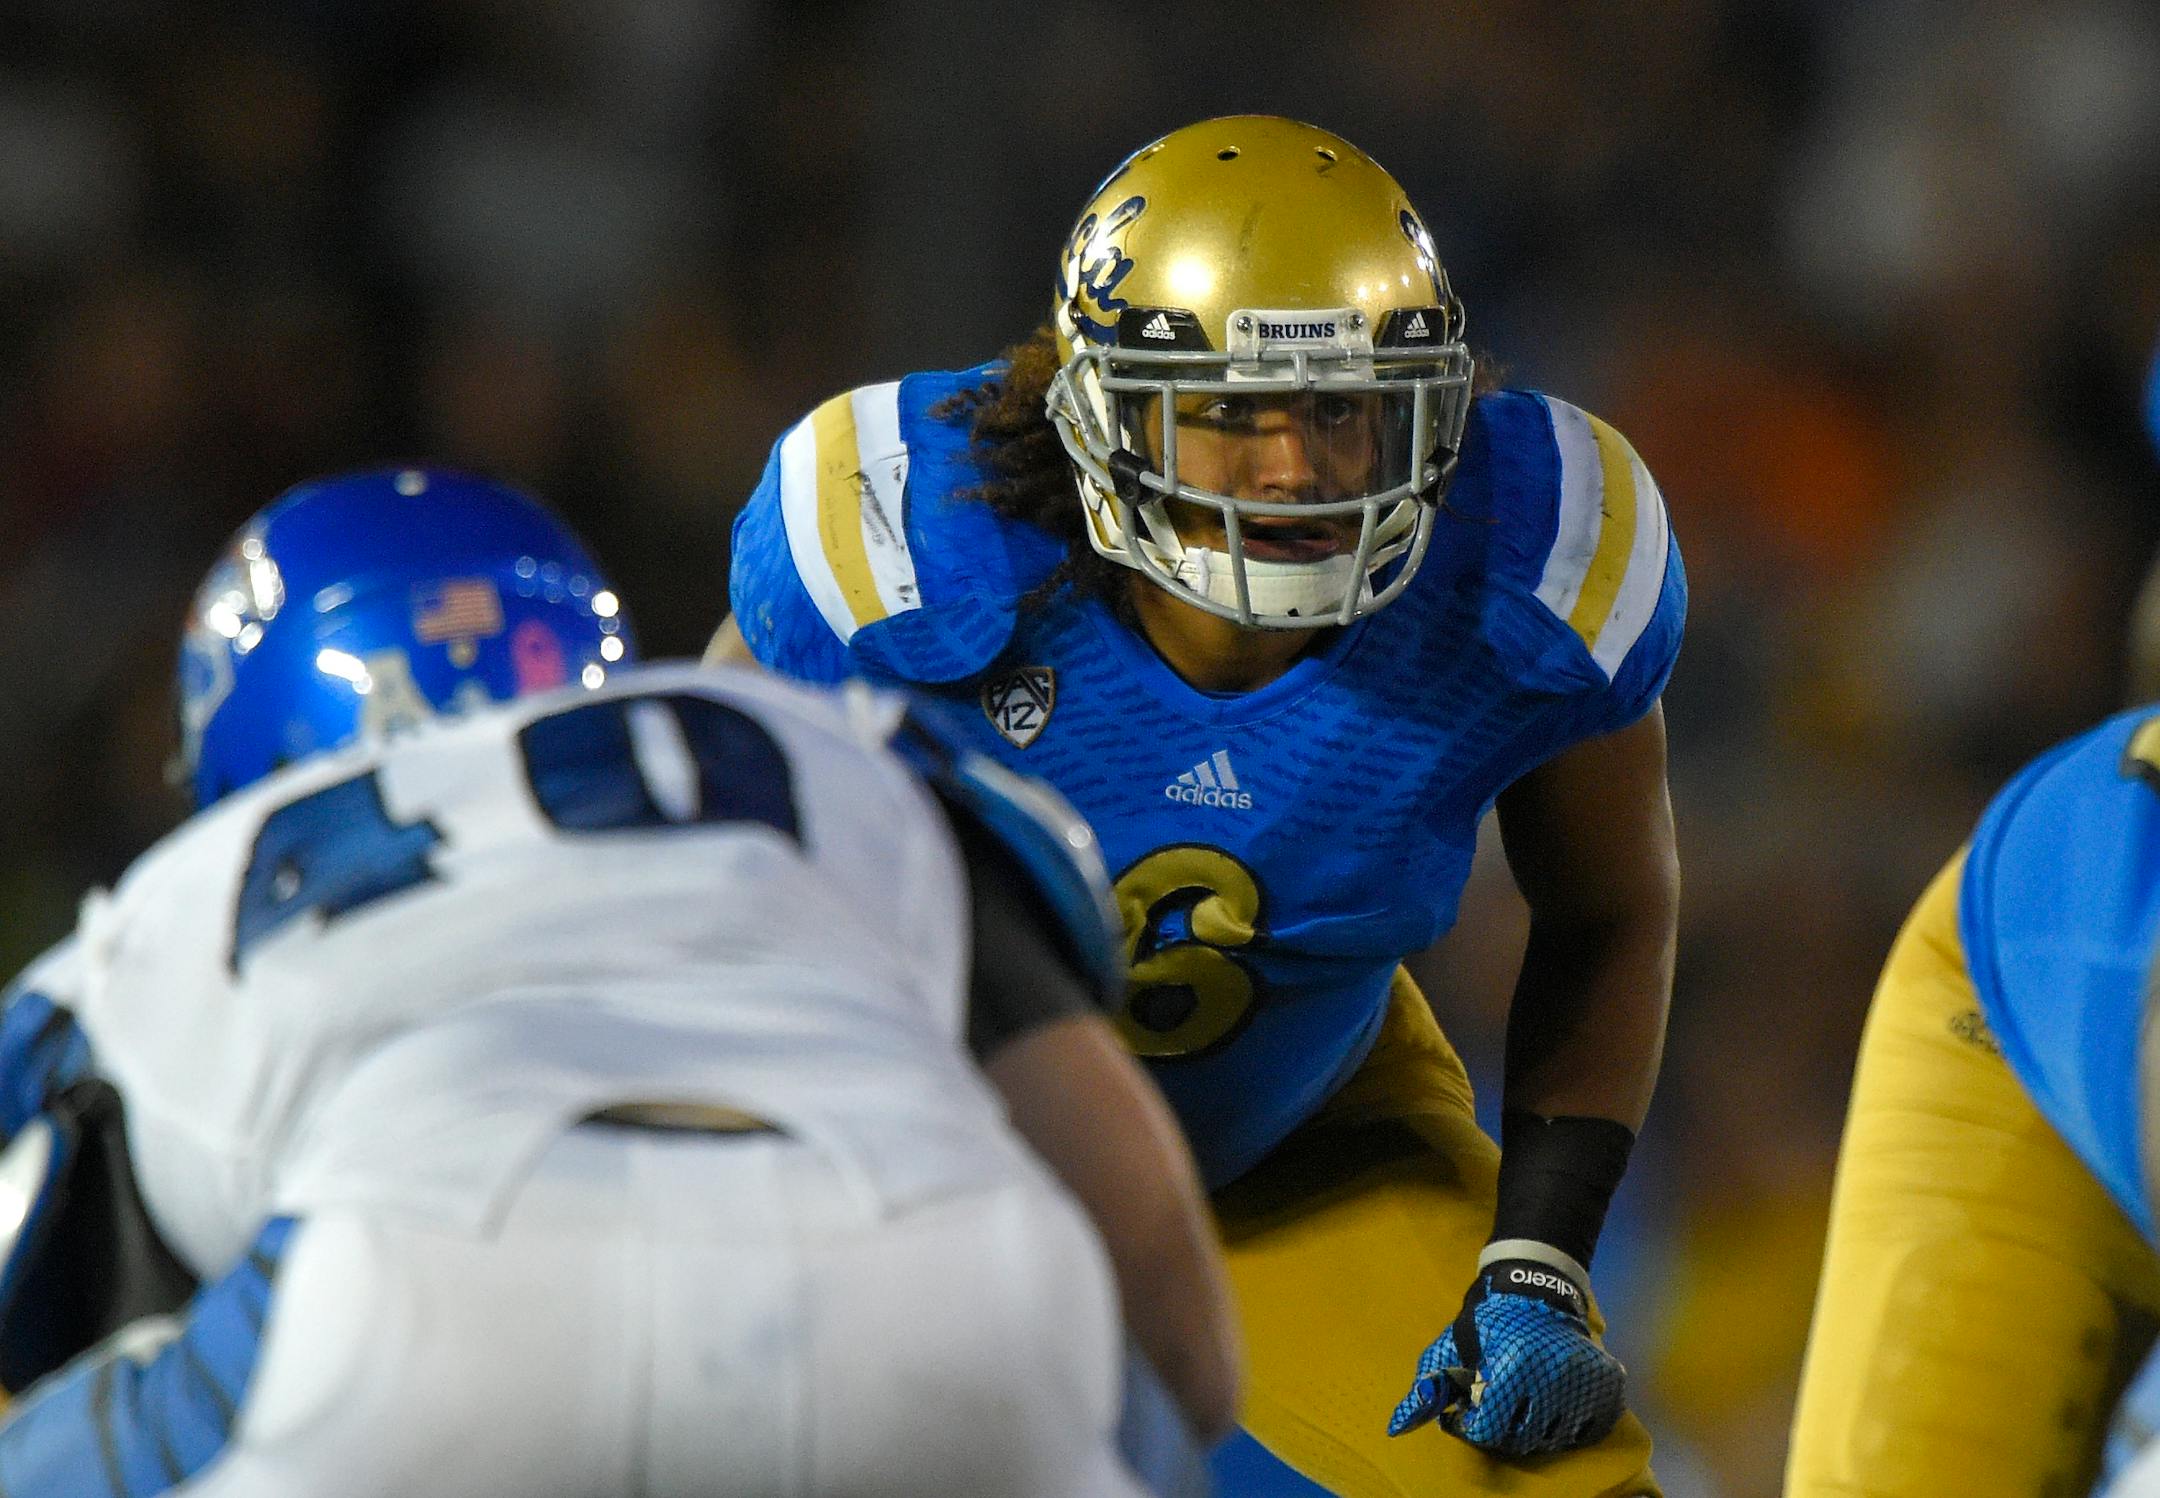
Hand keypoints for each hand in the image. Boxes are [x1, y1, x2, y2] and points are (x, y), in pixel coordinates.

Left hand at [1387, 1251, 1625, 1457]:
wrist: (1537, 1288)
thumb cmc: (1488, 1321)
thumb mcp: (1450, 1346)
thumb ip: (1429, 1386)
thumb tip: (1398, 1426)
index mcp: (1510, 1368)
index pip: (1487, 1431)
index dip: (1471, 1426)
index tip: (1469, 1412)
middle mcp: (1551, 1378)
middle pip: (1520, 1440)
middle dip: (1501, 1428)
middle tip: (1495, 1406)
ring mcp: (1583, 1383)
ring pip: (1554, 1439)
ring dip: (1534, 1429)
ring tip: (1522, 1403)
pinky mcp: (1607, 1385)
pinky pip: (1589, 1430)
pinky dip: (1571, 1426)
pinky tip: (1554, 1405)